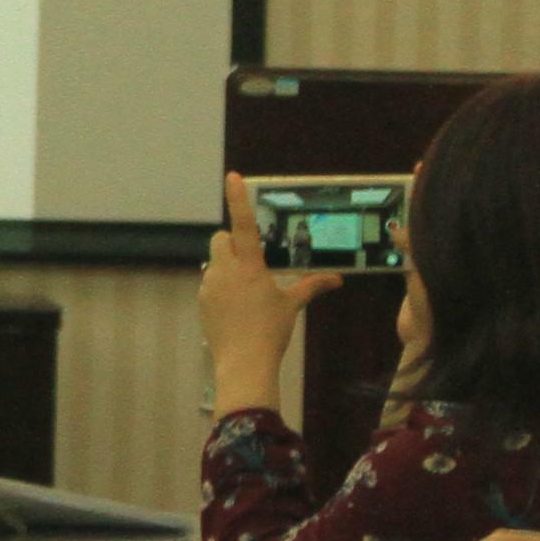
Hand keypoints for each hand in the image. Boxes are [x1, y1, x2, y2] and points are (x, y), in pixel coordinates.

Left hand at [202, 184, 339, 405]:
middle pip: (221, 239)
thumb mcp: (291, 306)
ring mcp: (210, 285)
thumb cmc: (271, 332)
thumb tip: (338, 279)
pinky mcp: (202, 301)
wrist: (243, 364)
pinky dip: (221, 286)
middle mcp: (225, 270)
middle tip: (252, 262)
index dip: (238, 199)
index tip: (232, 177)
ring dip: (227, 266)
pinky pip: (210, 283)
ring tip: (247, 292)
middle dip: (233, 243)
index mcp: (249, 266)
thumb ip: (312, 287)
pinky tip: (236, 308)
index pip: (243, 224)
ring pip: (215, 262)